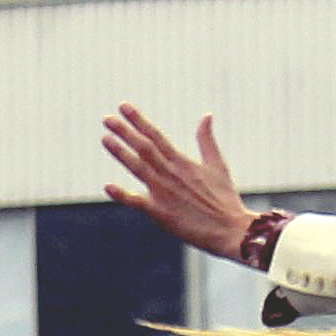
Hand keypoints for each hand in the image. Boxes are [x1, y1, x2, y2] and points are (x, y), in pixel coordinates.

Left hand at [97, 107, 252, 259]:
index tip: (123, 107)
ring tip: (105, 138)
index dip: (138, 121)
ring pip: (138, 168)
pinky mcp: (160, 213)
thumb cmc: (225, 200)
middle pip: (144, 148)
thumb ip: (207, 140)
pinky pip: (138, 203)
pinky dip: (122, 195)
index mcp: (182, 162)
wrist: (230, 229)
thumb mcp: (218, 165)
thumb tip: (206, 115)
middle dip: (125, 132)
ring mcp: (164, 193)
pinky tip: (107, 186)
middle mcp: (171, 174)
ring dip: (121, 153)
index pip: (156, 136)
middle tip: (106, 119)